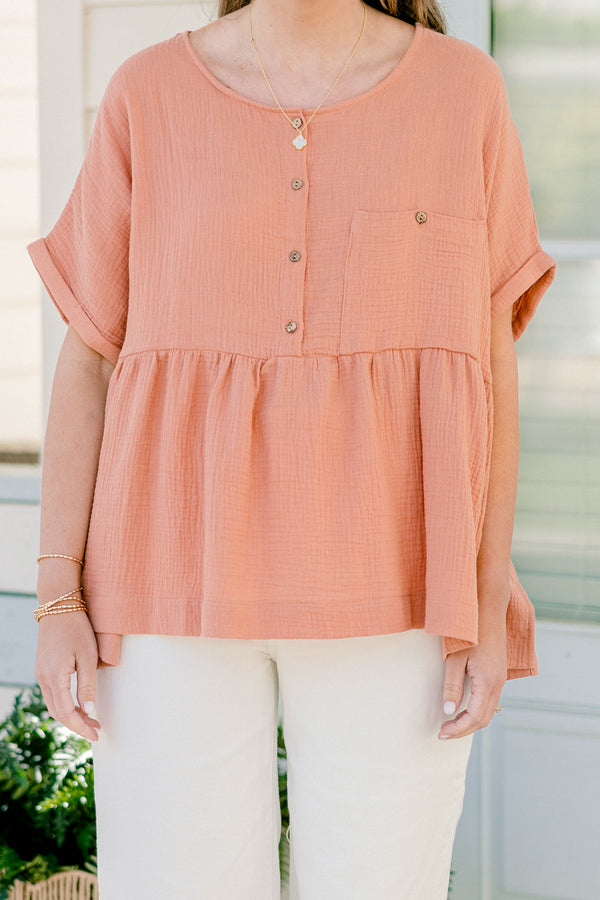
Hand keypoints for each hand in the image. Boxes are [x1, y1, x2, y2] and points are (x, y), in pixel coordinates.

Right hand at [34, 611, 100, 742]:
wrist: (59, 606)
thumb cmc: (77, 628)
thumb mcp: (88, 656)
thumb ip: (87, 685)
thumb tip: (89, 711)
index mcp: (54, 677)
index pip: (66, 713)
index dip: (81, 727)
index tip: (96, 735)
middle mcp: (43, 678)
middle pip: (57, 712)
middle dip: (77, 724)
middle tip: (96, 730)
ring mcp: (40, 673)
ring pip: (53, 704)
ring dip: (71, 715)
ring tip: (91, 719)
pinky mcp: (42, 667)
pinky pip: (52, 693)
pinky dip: (65, 703)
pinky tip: (79, 703)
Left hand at [437, 608, 506, 740]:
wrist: (487, 607)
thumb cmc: (468, 630)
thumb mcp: (454, 658)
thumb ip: (452, 686)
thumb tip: (449, 711)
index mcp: (488, 681)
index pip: (476, 717)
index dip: (459, 728)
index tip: (442, 732)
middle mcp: (498, 682)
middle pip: (484, 718)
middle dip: (464, 729)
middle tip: (444, 733)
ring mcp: (500, 677)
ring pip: (488, 710)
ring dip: (471, 720)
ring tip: (451, 724)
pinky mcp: (497, 672)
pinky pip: (490, 699)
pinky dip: (477, 709)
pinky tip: (462, 708)